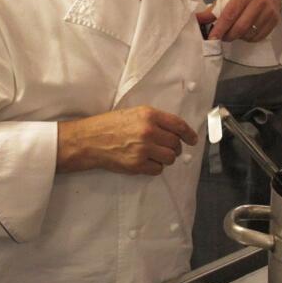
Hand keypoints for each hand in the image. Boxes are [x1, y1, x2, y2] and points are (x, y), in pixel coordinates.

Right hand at [57, 105, 197, 174]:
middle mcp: (148, 131)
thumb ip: (154, 120)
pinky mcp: (137, 164)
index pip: (178, 125)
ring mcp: (143, 149)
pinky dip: (155, 167)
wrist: (89, 140)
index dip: (189, 134)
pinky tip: (145, 162)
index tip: (192, 140)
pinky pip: (158, 170)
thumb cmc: (109, 125)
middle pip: (175, 144)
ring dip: (165, 158)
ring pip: (169, 158)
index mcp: (148, 114)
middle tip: (166, 148)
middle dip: (174, 147)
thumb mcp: (133, 113)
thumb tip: (175, 132)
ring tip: (154, 155)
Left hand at [208, 0, 281, 41]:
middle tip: (220, 36)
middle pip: (240, 27)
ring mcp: (269, 11)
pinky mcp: (275, 19)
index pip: (230, 15)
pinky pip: (259, 37)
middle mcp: (259, 1)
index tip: (211, 38)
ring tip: (233, 31)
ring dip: (238, 37)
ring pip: (249, 34)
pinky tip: (244, 32)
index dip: (219, 28)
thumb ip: (213, 9)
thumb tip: (196, 19)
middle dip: (227, 36)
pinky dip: (248, 38)